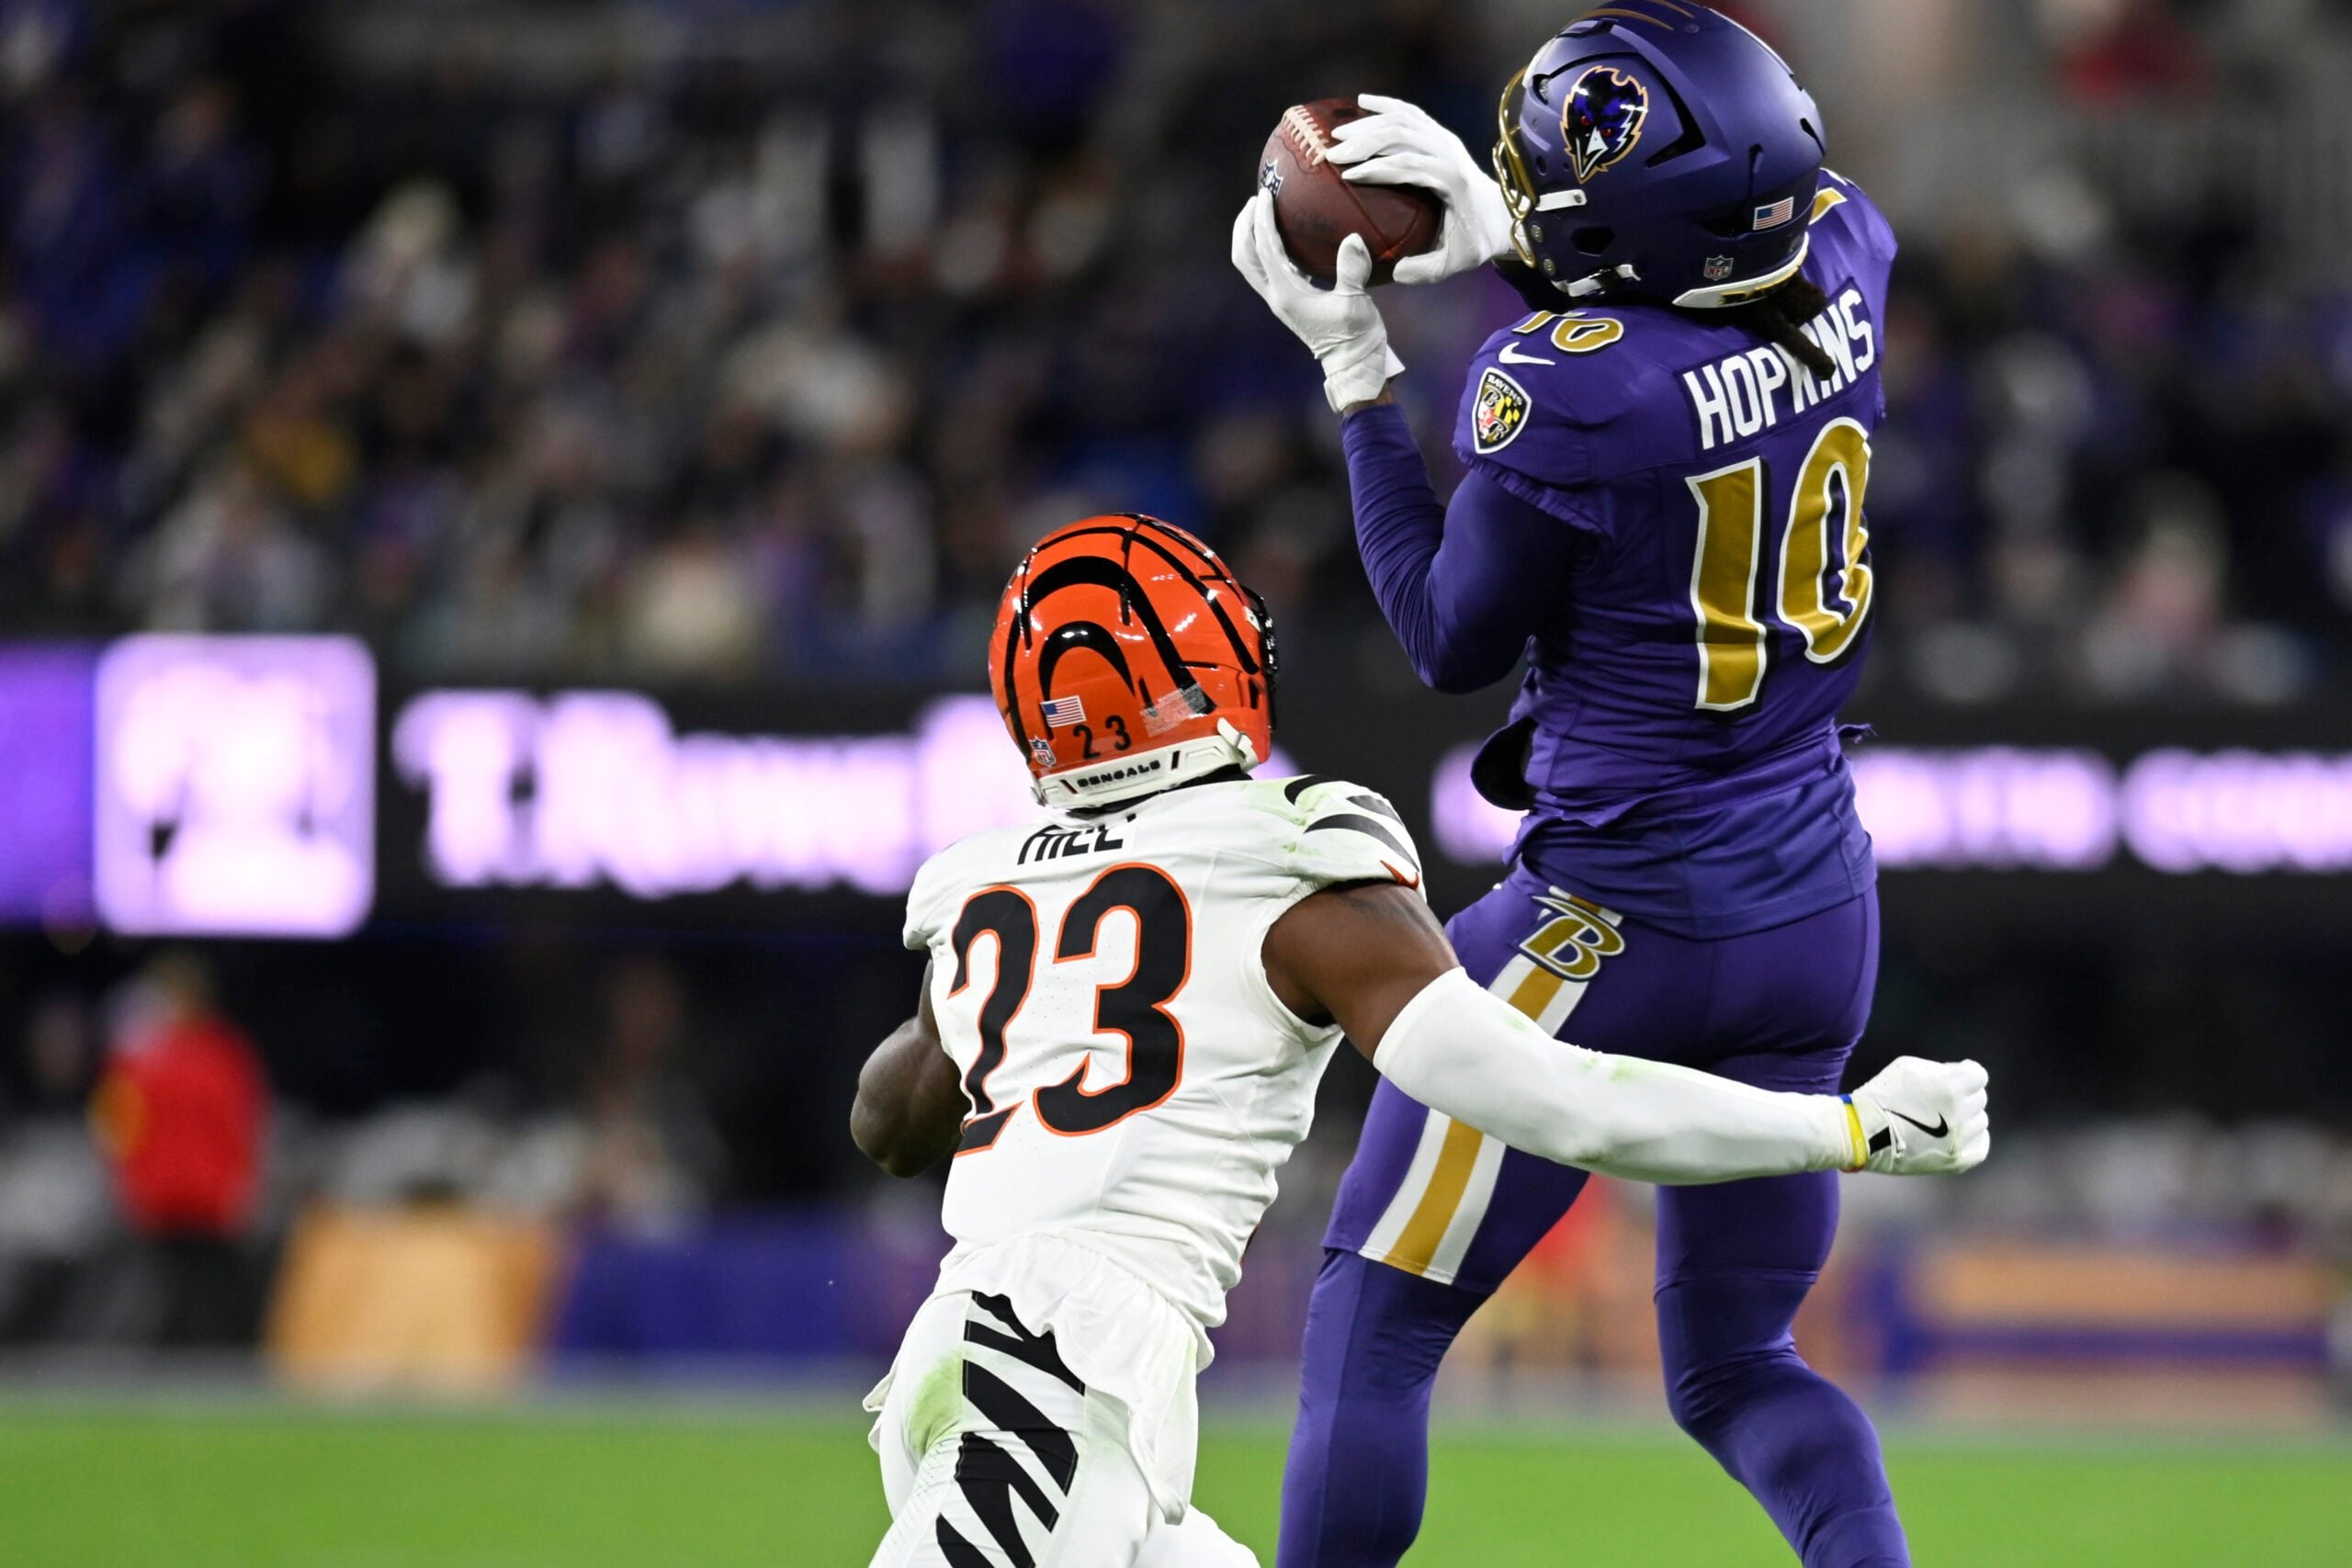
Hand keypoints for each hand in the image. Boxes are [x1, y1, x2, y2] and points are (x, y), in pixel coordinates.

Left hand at [1230, 189, 1400, 412]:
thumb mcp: (1356, 304)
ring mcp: (1279, 299)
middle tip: (1256, 198)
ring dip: (1250, 236)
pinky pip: (1266, 268)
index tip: (1265, 193)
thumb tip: (1352, 238)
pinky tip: (1281, 232)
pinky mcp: (1287, 301)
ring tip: (1261, 211)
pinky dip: (1264, 247)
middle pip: (1244, 255)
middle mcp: (1276, 296)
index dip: (1261, 219)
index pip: (1265, 249)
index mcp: (1287, 293)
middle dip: (1244, 225)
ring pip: (1250, 263)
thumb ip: (1352, 271)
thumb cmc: (1356, 338)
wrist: (1352, 366)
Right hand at [1326, 93, 1514, 285]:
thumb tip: (1395, 272)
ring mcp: (1445, 138)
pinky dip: (1386, 105)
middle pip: (1401, 135)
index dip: (1375, 168)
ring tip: (1337, 133)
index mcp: (1452, 178)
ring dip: (1368, 124)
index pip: (1408, 165)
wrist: (1503, 215)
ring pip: (1404, 119)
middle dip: (1364, 141)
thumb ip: (1426, 270)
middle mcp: (1449, 151)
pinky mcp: (1441, 134)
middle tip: (1332, 153)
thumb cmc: (1476, 239)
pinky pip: (1411, 113)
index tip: (1346, 176)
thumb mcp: (1456, 263)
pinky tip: (1362, 102)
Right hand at [1846, 1057, 1990, 1174]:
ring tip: (1947, 1118)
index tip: (1959, 1074)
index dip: (1968, 1073)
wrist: (1863, 1132)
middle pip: (1980, 1098)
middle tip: (1944, 1097)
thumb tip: (1960, 1073)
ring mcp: (1959, 1141)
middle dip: (1965, 1094)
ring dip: (1967, 1116)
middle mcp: (1959, 1115)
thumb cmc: (1882, 1094)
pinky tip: (1964, 1135)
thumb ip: (1940, 1068)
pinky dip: (1976, 1139)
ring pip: (1980, 1122)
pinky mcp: (1955, 1161)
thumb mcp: (1907, 1066)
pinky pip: (1981, 1148)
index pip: (1978, 1076)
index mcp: (1950, 1088)